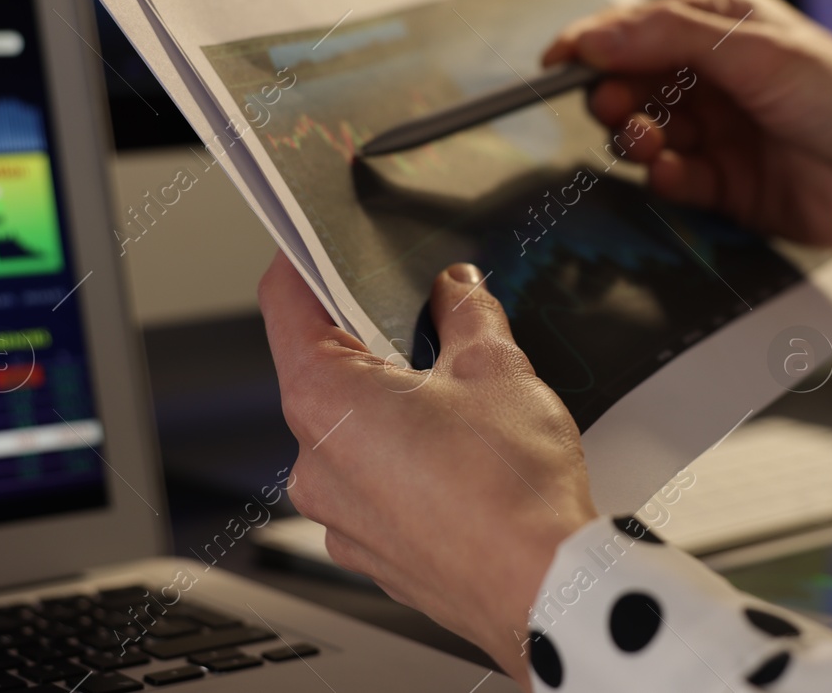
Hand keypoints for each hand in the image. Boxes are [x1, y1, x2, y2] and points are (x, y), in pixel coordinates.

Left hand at [259, 254, 596, 687]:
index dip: (305, 259)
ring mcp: (337, 513)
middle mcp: (313, 461)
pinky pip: (373, 480)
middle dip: (376, 336)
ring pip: (352, 427)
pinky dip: (405, 456)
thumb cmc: (512, 492)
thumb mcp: (496, 366)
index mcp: (325, 401)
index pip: (285, 302)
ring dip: (394, 402)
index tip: (323, 242)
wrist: (546, 590)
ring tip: (462, 399)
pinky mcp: (370, 548)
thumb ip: (465, 312)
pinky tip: (462, 454)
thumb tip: (455, 290)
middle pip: (323, 366)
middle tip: (432, 318)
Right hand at [543, 0, 831, 312]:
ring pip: (648, 134)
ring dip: (638, 139)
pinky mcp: (729, 186)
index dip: (592, 45)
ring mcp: (722, 132)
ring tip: (653, 143)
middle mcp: (718, 78)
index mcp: (723, 28)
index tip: (555, 64)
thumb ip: (666, 40)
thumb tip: (593, 36)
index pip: (636, 29)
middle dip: (616, 97)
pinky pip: (674, 181)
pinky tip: (672, 175)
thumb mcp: (752, 52)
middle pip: (633, 84)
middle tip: (620, 110)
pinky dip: (665, 178)